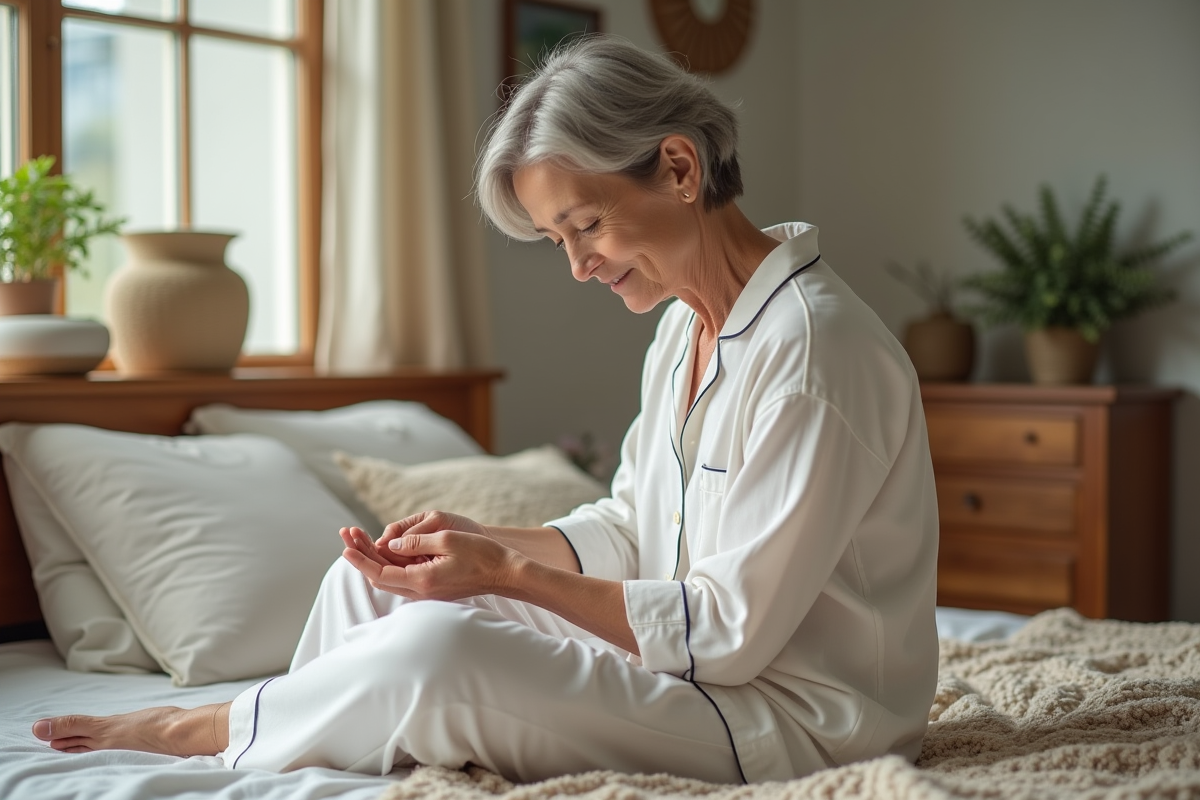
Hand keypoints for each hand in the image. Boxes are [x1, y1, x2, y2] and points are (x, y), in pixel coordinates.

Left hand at [340, 514, 521, 600]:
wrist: (504, 573)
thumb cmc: (481, 555)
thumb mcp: (447, 539)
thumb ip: (416, 541)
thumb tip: (390, 543)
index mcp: (422, 581)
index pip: (379, 573)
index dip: (360, 560)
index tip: (346, 545)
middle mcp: (420, 591)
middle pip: (380, 577)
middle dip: (361, 555)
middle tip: (347, 533)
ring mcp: (426, 592)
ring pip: (389, 577)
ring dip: (373, 557)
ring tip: (359, 536)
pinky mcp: (431, 588)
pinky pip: (401, 576)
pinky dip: (388, 561)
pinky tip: (382, 547)